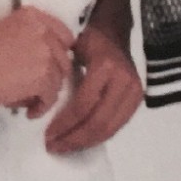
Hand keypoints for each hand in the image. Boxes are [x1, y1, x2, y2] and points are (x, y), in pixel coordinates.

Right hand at [0, 5, 75, 114]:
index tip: (47, 66)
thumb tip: (43, 65)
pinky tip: (29, 111)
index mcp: (33, 16)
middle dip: (52, 75)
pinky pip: (51, 97)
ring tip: (27, 101)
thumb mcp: (6, 33)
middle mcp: (44, 30)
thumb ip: (28, 40)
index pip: (63, 35)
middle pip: (64, 59)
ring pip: (59, 80)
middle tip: (35, 88)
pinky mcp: (43, 76)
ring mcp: (46, 53)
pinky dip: (42, 107)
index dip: (57, 53)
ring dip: (45, 93)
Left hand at [43, 23, 142, 154]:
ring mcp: (134, 93)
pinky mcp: (137, 101)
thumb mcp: (73, 51)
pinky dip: (98, 137)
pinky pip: (116, 126)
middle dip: (74, 139)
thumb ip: (64, 75)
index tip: (48, 135)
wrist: (115, 33)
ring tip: (65, 147)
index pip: (84, 104)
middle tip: (54, 147)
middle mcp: (124, 82)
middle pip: (99, 122)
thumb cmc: (90, 41)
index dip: (65, 123)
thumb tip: (43, 104)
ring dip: (86, 143)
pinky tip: (81, 140)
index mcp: (105, 67)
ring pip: (110, 129)